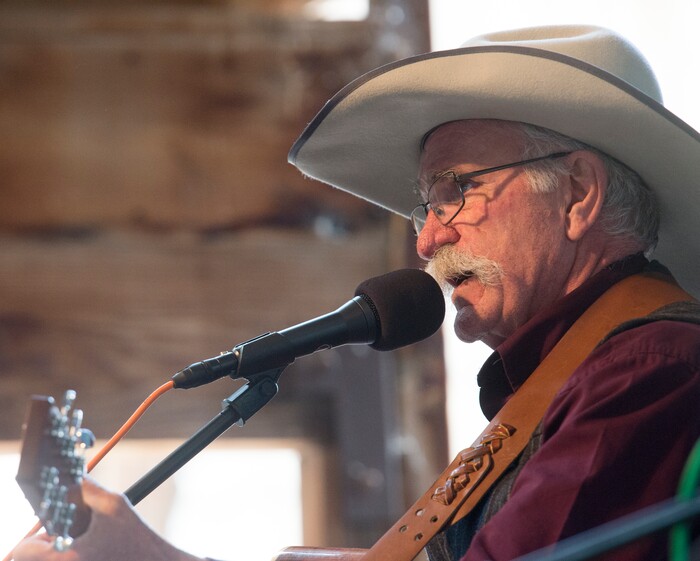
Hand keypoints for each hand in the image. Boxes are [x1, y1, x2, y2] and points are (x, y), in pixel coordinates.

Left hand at [12, 477, 205, 560]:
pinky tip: (95, 553)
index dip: (35, 538)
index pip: (23, 551)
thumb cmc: (138, 537)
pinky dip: (72, 559)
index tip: (54, 531)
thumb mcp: (113, 505)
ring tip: (84, 546)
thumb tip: (68, 477)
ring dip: (57, 555)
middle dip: (45, 548)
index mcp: (66, 557)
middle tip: (67, 539)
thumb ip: (85, 488)